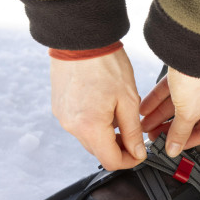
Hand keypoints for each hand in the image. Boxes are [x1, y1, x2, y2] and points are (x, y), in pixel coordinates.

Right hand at [49, 48, 145, 170]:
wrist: (80, 38)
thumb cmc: (105, 63)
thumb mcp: (129, 100)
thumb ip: (133, 131)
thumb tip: (136, 152)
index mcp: (89, 126)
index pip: (111, 161)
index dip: (130, 161)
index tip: (140, 153)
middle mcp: (71, 126)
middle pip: (99, 152)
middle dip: (119, 148)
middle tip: (134, 135)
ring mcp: (62, 117)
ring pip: (89, 140)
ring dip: (107, 136)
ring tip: (120, 116)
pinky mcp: (59, 108)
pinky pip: (79, 126)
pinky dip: (94, 125)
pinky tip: (105, 108)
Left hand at [140, 68, 199, 157]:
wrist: (193, 47)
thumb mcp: (189, 112)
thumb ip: (180, 133)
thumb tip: (174, 149)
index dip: (186, 142)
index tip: (171, 147)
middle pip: (190, 118)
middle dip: (168, 128)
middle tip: (154, 136)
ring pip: (179, 105)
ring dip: (160, 115)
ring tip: (145, 124)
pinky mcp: (188, 73)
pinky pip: (173, 91)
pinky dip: (159, 100)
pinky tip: (146, 109)